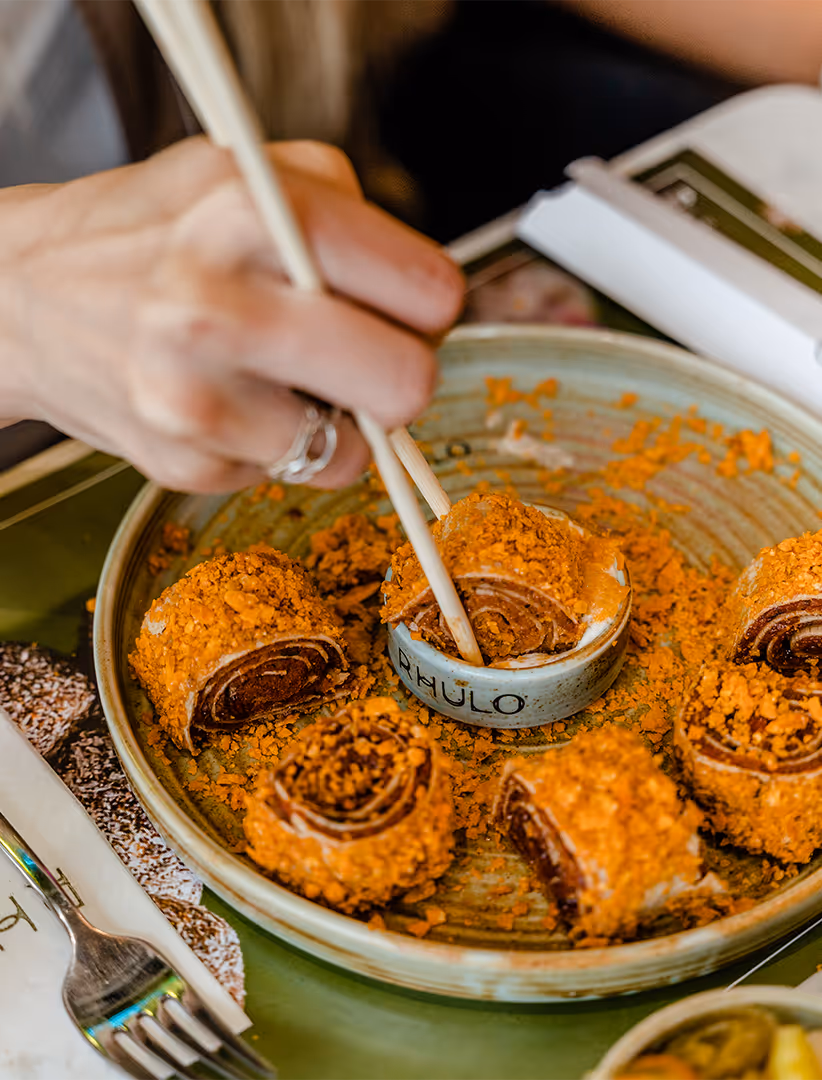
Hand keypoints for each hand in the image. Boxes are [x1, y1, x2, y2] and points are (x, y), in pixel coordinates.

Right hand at [0, 138, 462, 492]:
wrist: (20, 297)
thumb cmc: (143, 233)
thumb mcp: (239, 170)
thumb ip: (341, 211)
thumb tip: (425, 299)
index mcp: (251, 215)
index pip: (429, 291)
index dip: (428, 304)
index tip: (403, 308)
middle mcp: (218, 310)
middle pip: (408, 384)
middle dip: (400, 375)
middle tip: (361, 357)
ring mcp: (197, 400)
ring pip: (356, 449)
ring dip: (333, 418)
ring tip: (273, 374)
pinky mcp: (185, 464)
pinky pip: (292, 473)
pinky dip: (277, 445)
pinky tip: (230, 403)